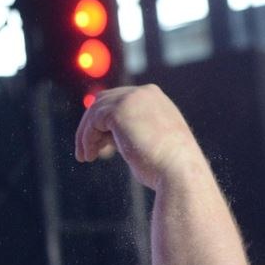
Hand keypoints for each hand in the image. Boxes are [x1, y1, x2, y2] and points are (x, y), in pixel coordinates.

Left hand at [75, 84, 206, 191]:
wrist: (180, 172)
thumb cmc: (168, 167)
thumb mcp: (149, 144)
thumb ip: (131, 132)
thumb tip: (106, 136)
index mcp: (155, 99)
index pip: (121, 102)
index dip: (106, 122)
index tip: (100, 145)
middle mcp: (145, 93)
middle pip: (105, 101)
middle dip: (93, 125)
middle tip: (87, 150)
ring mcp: (132, 98)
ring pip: (96, 110)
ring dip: (86, 134)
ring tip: (84, 156)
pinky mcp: (119, 110)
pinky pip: (93, 120)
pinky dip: (86, 138)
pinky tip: (88, 156)